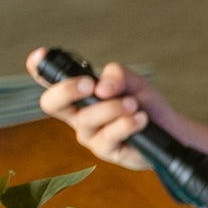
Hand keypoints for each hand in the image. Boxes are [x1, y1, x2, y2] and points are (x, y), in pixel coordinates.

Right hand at [24, 48, 164, 170]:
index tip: (40, 57)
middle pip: (51, 103)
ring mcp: (89, 134)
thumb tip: (102, 87)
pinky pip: (108, 136)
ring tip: (133, 104)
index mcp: (79, 95)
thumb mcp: (134, 82)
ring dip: (113, 107)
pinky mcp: (105, 150)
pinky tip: (140, 119)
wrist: (169, 130)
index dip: (39, 68)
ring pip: (87, 118)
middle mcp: (78, 115)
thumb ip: (117, 75)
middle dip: (67, 90)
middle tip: (91, 85)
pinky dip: (126, 123)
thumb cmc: (145, 105)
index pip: (51, 81)